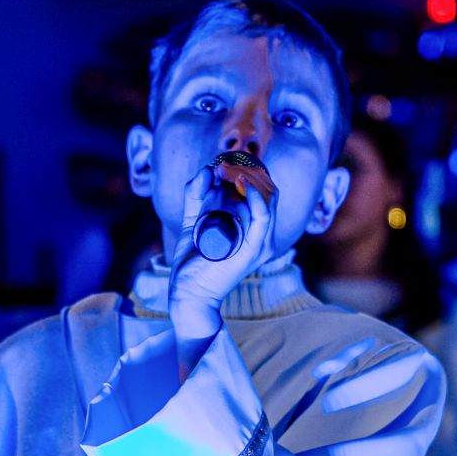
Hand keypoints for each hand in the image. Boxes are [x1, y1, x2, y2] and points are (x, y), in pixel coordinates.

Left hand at [167, 159, 277, 361]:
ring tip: (224, 171)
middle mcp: (263, 235)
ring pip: (266, 199)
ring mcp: (260, 243)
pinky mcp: (253, 250)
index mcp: (254, 228)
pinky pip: (263, 218)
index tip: (222, 162)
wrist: (188, 293)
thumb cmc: (193, 261)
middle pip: (268, 191)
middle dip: (247, 171)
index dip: (247, 171)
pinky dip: (255, 198)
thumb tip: (206, 170)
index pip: (264, 190)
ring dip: (247, 180)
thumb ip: (196, 196)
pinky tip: (243, 184)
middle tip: (222, 164)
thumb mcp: (193, 221)